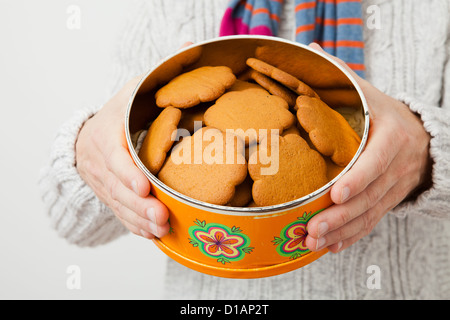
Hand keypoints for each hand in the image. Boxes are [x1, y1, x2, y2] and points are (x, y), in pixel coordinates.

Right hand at [75, 76, 169, 239]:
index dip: (127, 173)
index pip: (114, 156)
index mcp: (104, 135)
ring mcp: (102, 182)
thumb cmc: (118, 113)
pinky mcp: (108, 195)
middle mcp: (99, 162)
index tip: (144, 187)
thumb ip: (149, 86)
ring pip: (119, 205)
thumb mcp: (129, 93)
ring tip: (162, 229)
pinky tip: (152, 233)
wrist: (86, 136)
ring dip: (140, 219)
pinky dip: (135, 225)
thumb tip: (180, 73)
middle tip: (161, 216)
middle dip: (140, 205)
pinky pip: (119, 214)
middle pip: (118, 188)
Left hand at [305, 43, 431, 252]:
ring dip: (342, 232)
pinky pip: (373, 221)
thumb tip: (310, 48)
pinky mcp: (389, 200)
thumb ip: (342, 76)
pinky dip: (352, 235)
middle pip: (370, 195)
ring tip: (314, 243)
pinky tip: (332, 247)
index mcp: (393, 136)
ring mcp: (395, 187)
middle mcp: (397, 166)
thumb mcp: (370, 93)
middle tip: (313, 230)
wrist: (422, 136)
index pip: (376, 161)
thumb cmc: (386, 113)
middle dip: (341, 216)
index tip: (336, 194)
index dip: (359, 178)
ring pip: (370, 214)